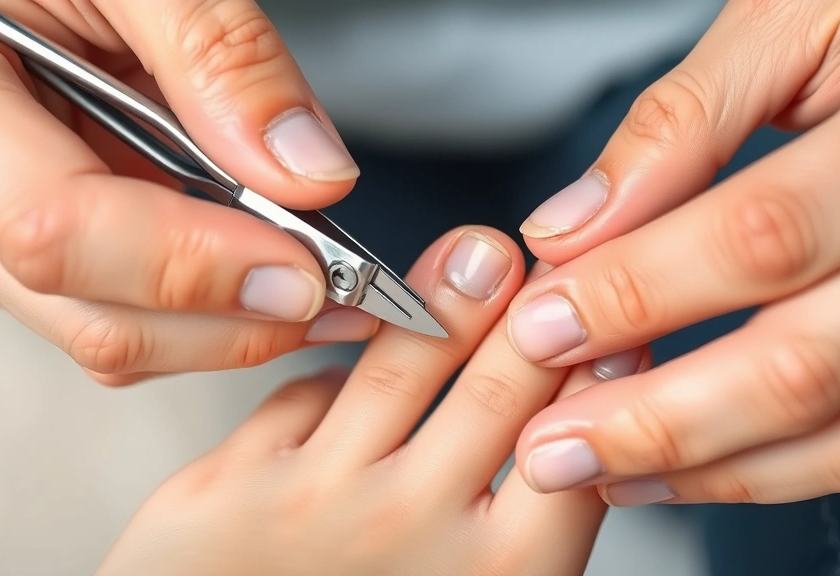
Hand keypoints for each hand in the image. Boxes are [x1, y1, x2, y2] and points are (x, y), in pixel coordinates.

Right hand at [0, 1, 367, 384]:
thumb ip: (216, 52)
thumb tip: (307, 172)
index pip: (54, 227)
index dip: (190, 264)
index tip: (304, 267)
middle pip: (90, 313)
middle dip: (233, 323)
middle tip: (346, 298)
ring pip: (105, 331)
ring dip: (225, 329)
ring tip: (322, 287)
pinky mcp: (22, 242)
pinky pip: (112, 309)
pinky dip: (199, 309)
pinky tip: (262, 270)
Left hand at [95, 226, 605, 575]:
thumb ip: (527, 528)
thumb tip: (563, 425)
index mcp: (499, 575)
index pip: (568, 438)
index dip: (596, 368)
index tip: (606, 321)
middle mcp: (412, 532)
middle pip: (497, 385)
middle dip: (533, 309)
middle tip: (552, 261)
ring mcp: (317, 504)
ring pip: (401, 364)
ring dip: (447, 297)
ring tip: (477, 256)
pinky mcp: (233, 487)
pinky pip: (303, 393)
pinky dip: (338, 374)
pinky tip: (356, 375)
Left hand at [508, 0, 839, 503]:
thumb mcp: (790, 23)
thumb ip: (679, 123)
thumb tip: (572, 228)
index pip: (764, 234)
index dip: (640, 292)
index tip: (542, 327)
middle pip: (806, 360)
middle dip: (659, 417)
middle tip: (552, 446)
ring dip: (707, 468)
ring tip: (600, 473)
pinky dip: (774, 474)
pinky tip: (685, 469)